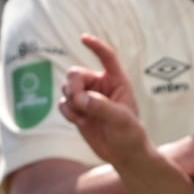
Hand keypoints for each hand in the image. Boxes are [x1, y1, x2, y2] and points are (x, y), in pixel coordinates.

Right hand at [59, 34, 158, 169]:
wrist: (123, 155)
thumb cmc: (130, 135)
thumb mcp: (121, 120)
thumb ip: (102, 107)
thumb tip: (81, 99)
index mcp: (117, 81)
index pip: (107, 57)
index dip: (96, 46)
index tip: (83, 38)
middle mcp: (100, 86)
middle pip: (76, 73)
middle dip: (73, 86)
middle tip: (78, 101)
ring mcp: (87, 98)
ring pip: (67, 88)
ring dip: (70, 100)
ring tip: (82, 115)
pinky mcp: (78, 111)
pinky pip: (63, 104)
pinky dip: (67, 112)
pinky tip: (79, 121)